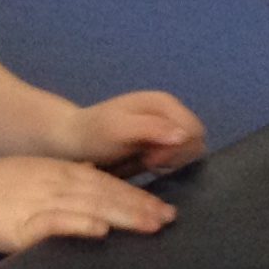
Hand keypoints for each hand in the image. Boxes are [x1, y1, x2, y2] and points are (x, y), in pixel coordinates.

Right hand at [0, 156, 177, 254]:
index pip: (106, 182)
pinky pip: (56, 223)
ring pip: (89, 207)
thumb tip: (94, 176)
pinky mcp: (24, 225)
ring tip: (149, 226)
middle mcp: (54, 182)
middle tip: (168, 219)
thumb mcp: (32, 173)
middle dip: (139, 207)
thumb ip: (63, 177)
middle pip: (105, 194)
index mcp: (57, 171)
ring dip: (121, 216)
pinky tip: (100, 231)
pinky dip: (78, 226)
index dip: (135, 194)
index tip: (162, 208)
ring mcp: (40, 202)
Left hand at [65, 91, 205, 176]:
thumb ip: (151, 128)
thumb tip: (184, 135)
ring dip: (169, 162)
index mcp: (164, 103)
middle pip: (195, 141)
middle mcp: (170, 112)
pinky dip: (164, 165)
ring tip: (143, 161)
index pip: (194, 131)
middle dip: (175, 156)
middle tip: (146, 161)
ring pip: (189, 152)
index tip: (151, 158)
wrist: (73, 141)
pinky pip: (177, 158)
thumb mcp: (119, 129)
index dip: (178, 148)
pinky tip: (144, 164)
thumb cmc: (94, 133)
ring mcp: (166, 127)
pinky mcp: (161, 142)